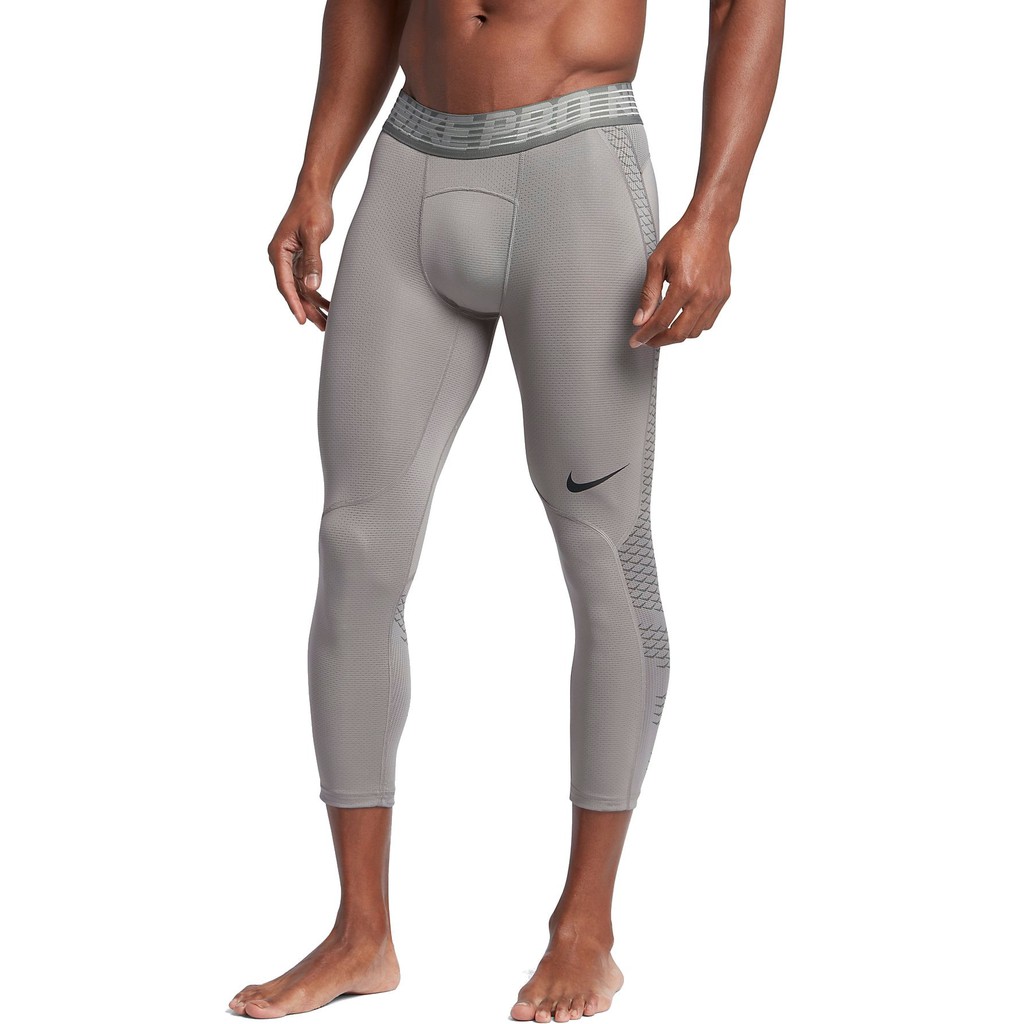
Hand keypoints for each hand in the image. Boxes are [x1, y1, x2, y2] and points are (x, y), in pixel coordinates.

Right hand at [268, 190, 334, 330]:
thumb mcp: (313, 234)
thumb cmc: (312, 209)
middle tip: (322, 327)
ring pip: (301, 288)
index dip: (294, 304)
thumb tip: (312, 286)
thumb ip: (313, 261)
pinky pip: (307, 281)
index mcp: (278, 252)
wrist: (314, 193)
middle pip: (293, 290)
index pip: (285, 284)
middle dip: (307, 309)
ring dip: (314, 305)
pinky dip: (317, 292)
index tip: (302, 320)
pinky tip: (327, 305)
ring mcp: (290, 260)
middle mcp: (281, 258)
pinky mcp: (300, 258)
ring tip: (327, 322)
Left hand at [628, 208, 732, 347]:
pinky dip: (694, 326)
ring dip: (678, 335)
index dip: (646, 335)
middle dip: (660, 341)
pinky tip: (683, 319)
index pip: (661, 322)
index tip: (637, 340)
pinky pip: (708, 321)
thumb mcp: (657, 263)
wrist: (710, 224)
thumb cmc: (684, 238)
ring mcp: (715, 296)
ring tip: (664, 329)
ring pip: (696, 331)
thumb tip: (641, 319)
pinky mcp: (723, 295)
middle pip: (680, 333)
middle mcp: (703, 294)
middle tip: (648, 340)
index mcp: (684, 286)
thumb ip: (648, 295)